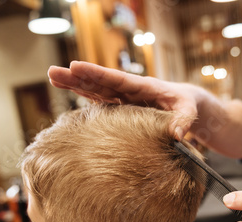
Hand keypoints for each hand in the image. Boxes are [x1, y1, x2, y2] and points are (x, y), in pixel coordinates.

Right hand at [48, 61, 199, 139]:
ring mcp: (124, 98)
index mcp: (143, 87)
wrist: (187, 105)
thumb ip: (182, 121)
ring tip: (53, 77)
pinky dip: (86, 96)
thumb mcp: (188, 111)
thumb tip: (176, 135)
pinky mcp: (122, 106)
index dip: (96, 74)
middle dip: (77, 77)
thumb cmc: (188, 105)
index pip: (117, 79)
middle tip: (52, 72)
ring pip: (96, 90)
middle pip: (100, 82)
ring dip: (76, 84)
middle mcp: (130, 90)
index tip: (76, 66)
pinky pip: (101, 101)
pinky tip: (70, 91)